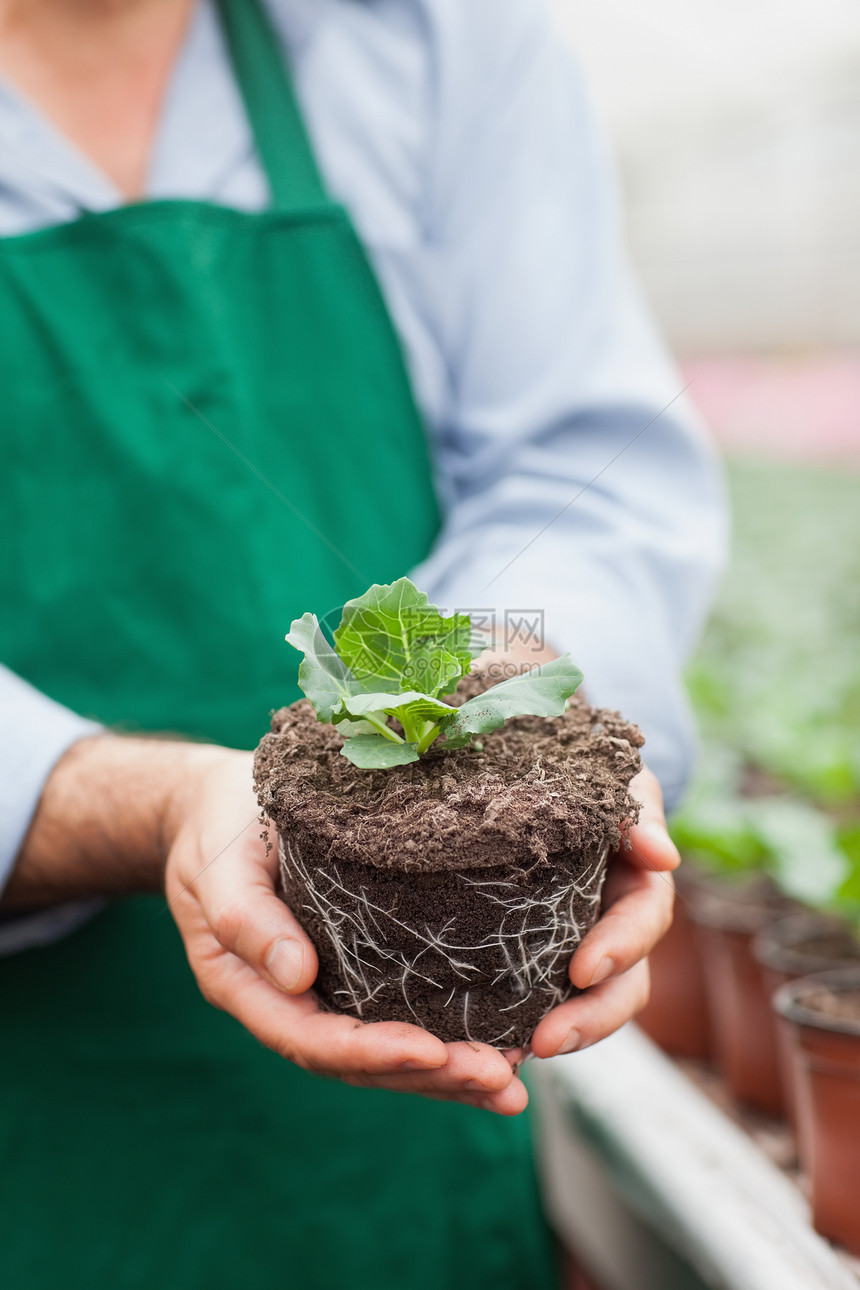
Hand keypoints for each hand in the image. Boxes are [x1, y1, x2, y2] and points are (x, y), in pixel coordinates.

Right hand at [164, 749, 527, 1114]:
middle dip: (429, 1076)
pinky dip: (449, 1039)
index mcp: (246, 985)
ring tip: (512, 1085)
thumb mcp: (221, 864)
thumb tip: (298, 977)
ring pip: (383, 1053)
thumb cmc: (219, 827)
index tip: (432, 1051)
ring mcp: (322, 992)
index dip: (371, 1052)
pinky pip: (399, 1015)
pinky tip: (503, 1047)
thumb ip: (246, 918)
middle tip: (499, 1080)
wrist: (219, 804)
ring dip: (447, 1075)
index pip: (311, 1038)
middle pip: (357, 1062)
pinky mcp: (356, 970)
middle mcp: (288, 1002)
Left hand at [530, 765, 678, 1057]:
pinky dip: (519, 1028)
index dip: (621, 948)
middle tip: (547, 1043)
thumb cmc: (586, 773)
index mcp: (638, 880)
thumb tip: (663, 856)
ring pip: (586, 1005)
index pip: (643, 919)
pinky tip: (489, 1051)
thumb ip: (636, 812)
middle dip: (592, 1019)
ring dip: (560, 1035)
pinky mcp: (538, 956)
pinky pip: (536, 999)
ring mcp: (579, 945)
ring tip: (517, 1057)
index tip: (584, 971)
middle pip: (622, 985)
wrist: (541, 773)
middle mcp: (616, 924)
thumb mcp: (616, 779)